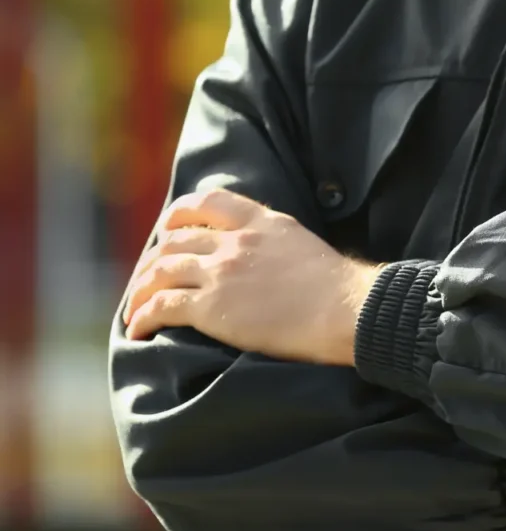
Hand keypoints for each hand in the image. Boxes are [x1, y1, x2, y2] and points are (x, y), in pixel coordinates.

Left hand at [123, 188, 380, 365]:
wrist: (347, 310)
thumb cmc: (340, 289)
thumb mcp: (304, 245)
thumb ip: (275, 242)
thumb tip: (266, 259)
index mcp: (262, 221)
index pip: (208, 201)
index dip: (179, 215)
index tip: (169, 231)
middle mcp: (236, 240)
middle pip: (174, 240)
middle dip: (152, 261)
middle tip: (146, 281)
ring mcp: (221, 272)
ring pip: (159, 272)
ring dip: (139, 291)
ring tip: (134, 309)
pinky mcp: (211, 307)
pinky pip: (161, 305)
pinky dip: (142, 317)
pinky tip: (137, 329)